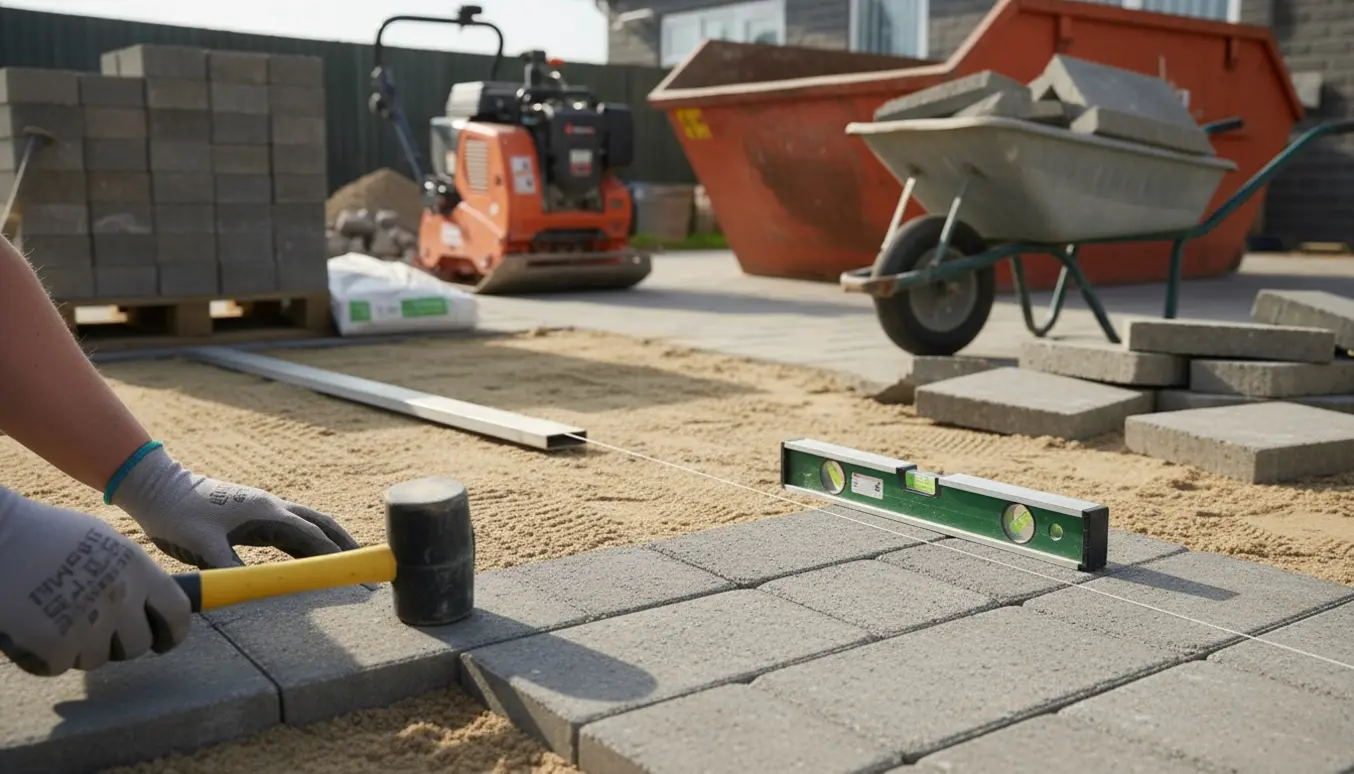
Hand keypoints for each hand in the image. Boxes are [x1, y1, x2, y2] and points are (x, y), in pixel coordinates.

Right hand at [0, 486, 190, 676]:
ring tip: (51, 614)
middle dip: (118, 644)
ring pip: (96, 658)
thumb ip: (131, 574)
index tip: (164, 642)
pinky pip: (58, 665)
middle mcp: (119, 596)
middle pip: (137, 645)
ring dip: (76, 647)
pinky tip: (28, 626)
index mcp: (136, 567)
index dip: (172, 633)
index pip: (176, 612)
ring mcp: (88, 622)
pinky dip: (43, 655)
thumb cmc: (43, 536)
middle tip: (92, 629)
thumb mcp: (101, 542)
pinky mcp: (54, 644)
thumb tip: (156, 604)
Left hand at [111, 445, 359, 569]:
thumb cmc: (177, 513)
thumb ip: (228, 567)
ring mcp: (263, 510)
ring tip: (346, 560)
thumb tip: (251, 591)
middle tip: (364, 562)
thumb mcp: (201, 545)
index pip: (310, 535)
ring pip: (307, 525)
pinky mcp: (252, 516)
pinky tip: (308, 557)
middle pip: (319, 524)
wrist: (156, 487)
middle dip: (344, 542)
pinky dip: (306, 543)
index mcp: (265, 512)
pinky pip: (289, 530)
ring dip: (328, 541)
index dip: (334, 552)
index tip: (355, 567)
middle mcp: (271, 508)